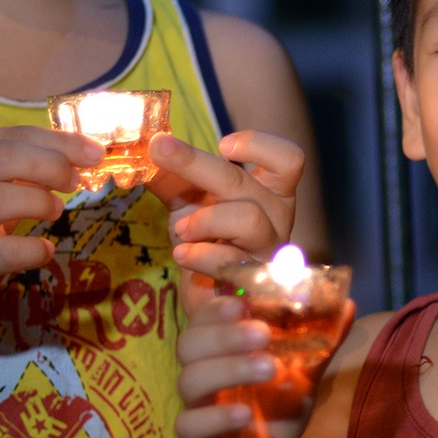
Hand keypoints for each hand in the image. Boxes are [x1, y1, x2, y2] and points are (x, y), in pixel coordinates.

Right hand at [0, 126, 101, 328]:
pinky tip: (44, 251)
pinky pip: (1, 251)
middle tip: (75, 182)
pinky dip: (31, 250)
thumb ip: (16, 171)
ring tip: (56, 212)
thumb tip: (74, 159)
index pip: (14, 135)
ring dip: (39, 202)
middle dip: (52, 164)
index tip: (95, 152)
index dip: (60, 141)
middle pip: (5, 157)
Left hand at [151, 130, 303, 294]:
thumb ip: (172, 173)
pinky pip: (230, 261)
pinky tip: (182, 255)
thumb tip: (148, 146)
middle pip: (246, 182)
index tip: (222, 145)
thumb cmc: (207, 238)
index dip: (260, 145)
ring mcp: (268, 251)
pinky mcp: (253, 282)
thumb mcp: (189, 199)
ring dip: (206, 218)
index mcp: (270, 191)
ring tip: (181, 230)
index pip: (289, 159)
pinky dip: (200, 254)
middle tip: (161, 151)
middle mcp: (278, 218)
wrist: (208, 292)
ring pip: (248, 220)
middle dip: (197, 164)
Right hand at [173, 291, 354, 437]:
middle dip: (224, 334)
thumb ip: (321, 345)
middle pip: (189, 343)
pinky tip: (245, 414)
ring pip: (190, 380)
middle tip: (262, 335)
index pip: (202, 318)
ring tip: (268, 368)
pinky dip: (216, 417)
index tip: (244, 302)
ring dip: (228, 369)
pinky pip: (190, 425)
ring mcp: (197, 407)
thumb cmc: (276, 413)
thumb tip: (349, 305)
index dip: (216, 308)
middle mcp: (202, 373)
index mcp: (220, 351)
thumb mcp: (303, 378)